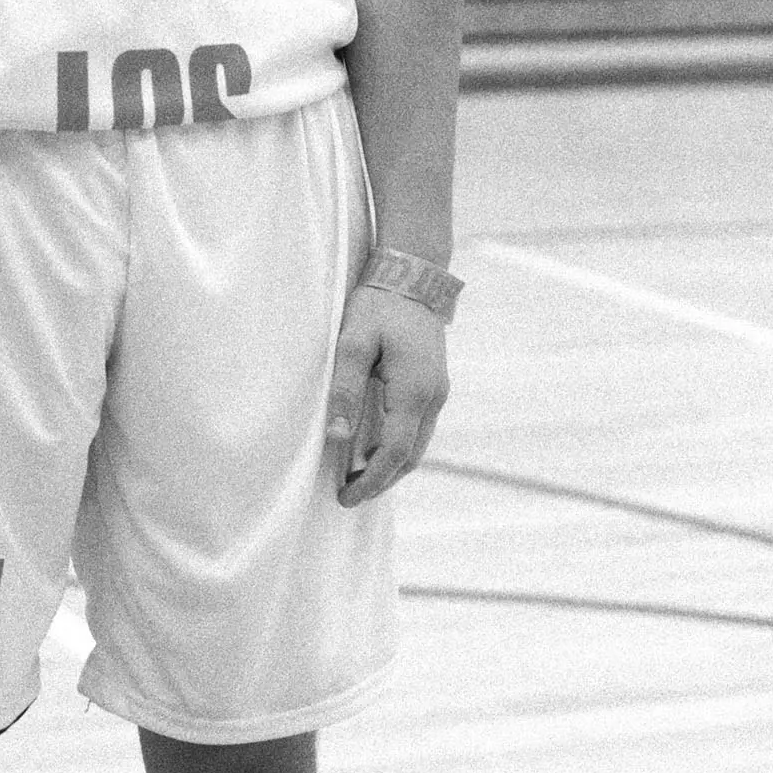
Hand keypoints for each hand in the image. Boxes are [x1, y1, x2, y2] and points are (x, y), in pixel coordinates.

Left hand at [326, 281, 447, 506]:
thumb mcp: (352, 342)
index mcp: (414, 391)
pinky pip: (419, 428)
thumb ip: (344, 390)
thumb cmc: (378, 306)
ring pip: (417, 444)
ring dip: (390, 466)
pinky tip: (375, 447)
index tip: (345, 496)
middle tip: (347, 493)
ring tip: (357, 475)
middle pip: (409, 457)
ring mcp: (438, 391)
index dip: (370, 480)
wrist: (412, 275)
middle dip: (380, 481)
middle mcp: (433, 397)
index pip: (394, 453)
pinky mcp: (434, 384)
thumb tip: (335, 436)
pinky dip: (399, 446)